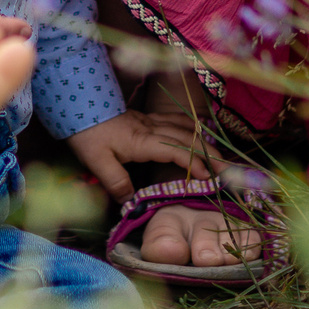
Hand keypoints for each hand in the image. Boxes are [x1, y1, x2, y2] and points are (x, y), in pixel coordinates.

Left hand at [63, 109, 212, 201]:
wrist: (79, 105)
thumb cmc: (88, 133)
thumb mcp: (97, 161)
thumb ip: (116, 182)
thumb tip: (133, 204)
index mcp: (143, 140)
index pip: (177, 151)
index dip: (194, 163)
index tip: (208, 178)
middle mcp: (152, 128)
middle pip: (189, 138)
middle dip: (211, 154)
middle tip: (229, 171)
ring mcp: (151, 121)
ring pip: (185, 128)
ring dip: (205, 142)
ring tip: (221, 156)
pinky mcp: (146, 119)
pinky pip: (176, 122)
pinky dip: (192, 130)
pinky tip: (198, 135)